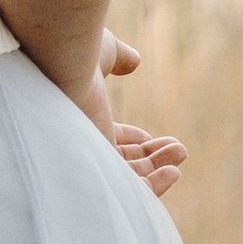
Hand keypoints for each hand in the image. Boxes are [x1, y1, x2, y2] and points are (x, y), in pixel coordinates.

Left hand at [81, 31, 186, 200]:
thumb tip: (134, 62)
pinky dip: (151, 188)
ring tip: (182, 153)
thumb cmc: (76, 52)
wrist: (60, 60)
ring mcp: (85, 157)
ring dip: (157, 170)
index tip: (150, 138)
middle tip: (179, 149)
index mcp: (77, 118)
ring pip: (124, 178)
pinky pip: (125, 191)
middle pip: (118, 161)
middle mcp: (78, 141)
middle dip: (151, 158)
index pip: (106, 139)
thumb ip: (119, 58)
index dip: (131, 141)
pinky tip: (173, 172)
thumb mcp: (103, 53)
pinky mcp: (95, 171)